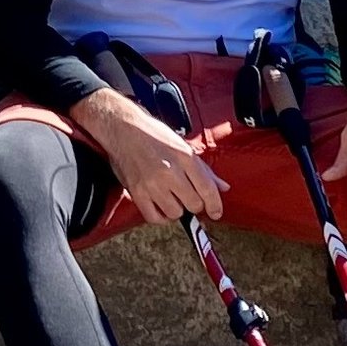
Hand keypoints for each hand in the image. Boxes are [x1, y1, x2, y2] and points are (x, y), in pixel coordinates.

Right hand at [72, 86, 225, 223]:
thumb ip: (205, 170)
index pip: (208, 190)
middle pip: (194, 204)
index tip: (216, 212)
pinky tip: (160, 206)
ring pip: (175, 213)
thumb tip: (223, 187)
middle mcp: (170, 171)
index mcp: (185, 157)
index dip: (215, 205)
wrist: (123, 128)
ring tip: (171, 197)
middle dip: (194, 204)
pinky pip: (154, 217)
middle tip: (188, 196)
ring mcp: (152, 183)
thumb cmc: (153, 135)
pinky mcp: (137, 192)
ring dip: (176, 209)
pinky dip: (160, 216)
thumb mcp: (183, 146)